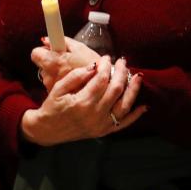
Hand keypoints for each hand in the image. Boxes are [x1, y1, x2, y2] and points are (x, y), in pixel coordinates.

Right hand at [20, 56, 145, 145]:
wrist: (46, 131)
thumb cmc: (51, 107)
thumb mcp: (58, 89)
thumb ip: (76, 76)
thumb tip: (94, 66)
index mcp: (82, 102)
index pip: (101, 79)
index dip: (106, 66)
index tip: (107, 58)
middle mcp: (94, 114)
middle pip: (116, 89)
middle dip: (121, 73)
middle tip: (122, 62)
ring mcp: (101, 124)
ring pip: (124, 105)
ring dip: (133, 90)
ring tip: (138, 77)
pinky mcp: (104, 131)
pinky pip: (123, 123)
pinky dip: (135, 115)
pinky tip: (144, 106)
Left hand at [31, 36, 100, 90]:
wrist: (103, 86)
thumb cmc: (93, 66)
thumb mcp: (80, 48)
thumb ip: (63, 42)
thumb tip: (48, 39)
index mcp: (52, 61)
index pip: (35, 53)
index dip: (44, 50)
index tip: (53, 50)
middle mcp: (48, 75)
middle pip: (42, 64)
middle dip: (52, 62)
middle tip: (68, 61)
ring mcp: (50, 86)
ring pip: (48, 75)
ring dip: (57, 72)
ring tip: (73, 71)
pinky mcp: (55, 93)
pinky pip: (54, 83)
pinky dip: (62, 80)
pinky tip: (74, 81)